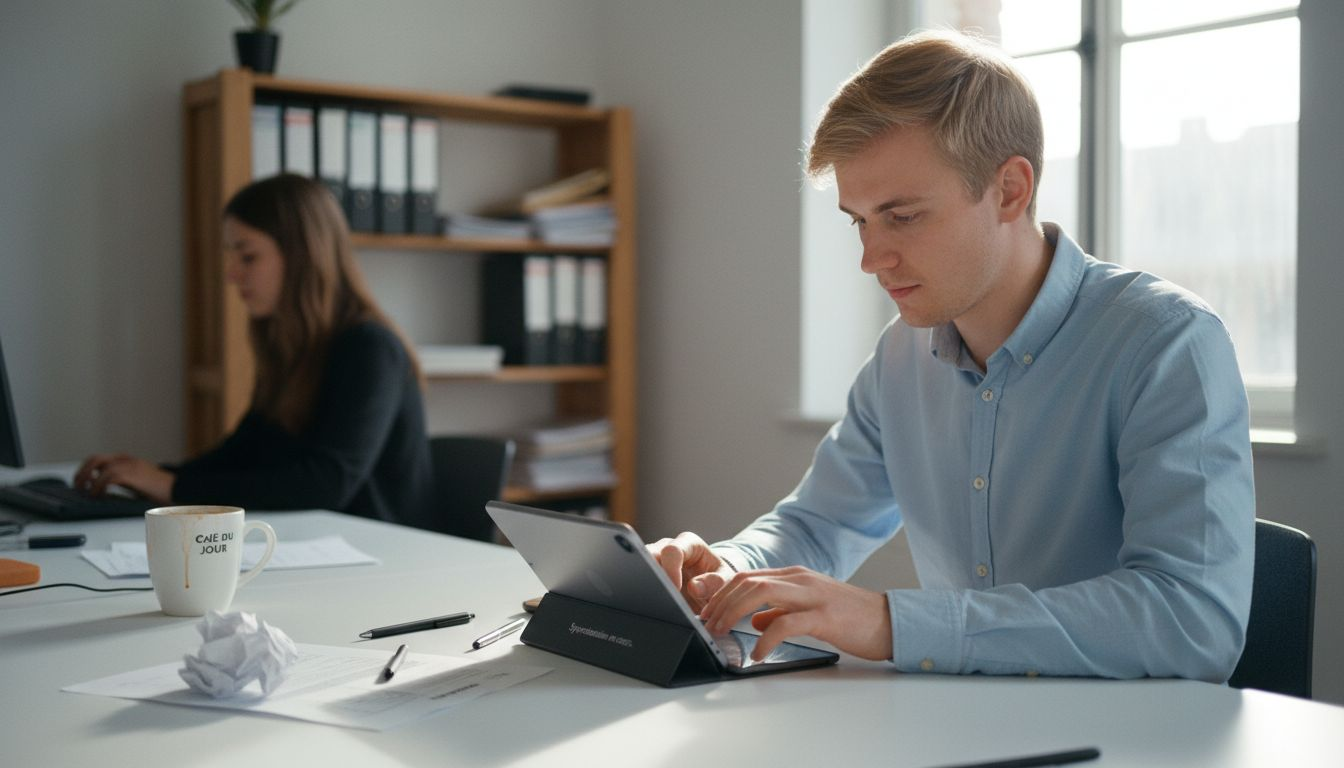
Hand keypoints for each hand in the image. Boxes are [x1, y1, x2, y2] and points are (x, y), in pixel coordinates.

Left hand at [74, 453, 173, 503]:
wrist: (179, 489)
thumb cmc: (160, 490)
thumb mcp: (137, 483)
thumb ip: (122, 482)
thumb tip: (102, 489)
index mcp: (127, 460)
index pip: (99, 459)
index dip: (85, 470)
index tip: (79, 481)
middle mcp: (126, 460)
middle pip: (95, 459)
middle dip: (82, 472)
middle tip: (77, 486)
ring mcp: (130, 465)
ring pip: (99, 466)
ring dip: (88, 479)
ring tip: (85, 491)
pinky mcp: (132, 474)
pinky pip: (108, 477)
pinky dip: (99, 486)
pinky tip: (98, 495)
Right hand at [647, 532, 735, 611]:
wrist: (713, 586)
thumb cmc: (719, 578)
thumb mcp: (726, 579)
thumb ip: (716, 582)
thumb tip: (695, 587)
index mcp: (689, 543)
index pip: (672, 550)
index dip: (670, 569)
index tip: (675, 589)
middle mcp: (668, 548)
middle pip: (649, 555)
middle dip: (651, 575)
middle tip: (659, 595)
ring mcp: (656, 561)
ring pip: (640, 567)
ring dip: (645, 584)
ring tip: (653, 602)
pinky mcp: (648, 575)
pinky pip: (639, 580)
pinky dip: (643, 592)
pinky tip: (648, 605)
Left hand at [699, 565, 892, 661]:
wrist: (889, 621)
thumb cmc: (851, 618)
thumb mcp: (810, 609)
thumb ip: (781, 612)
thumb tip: (754, 621)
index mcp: (795, 577)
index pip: (747, 576)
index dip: (721, 593)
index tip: (707, 612)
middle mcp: (800, 580)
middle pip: (748, 581)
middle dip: (720, 603)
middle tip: (708, 625)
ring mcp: (812, 595)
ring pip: (760, 593)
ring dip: (733, 613)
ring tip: (722, 633)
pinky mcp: (824, 616)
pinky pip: (786, 623)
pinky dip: (765, 638)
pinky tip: (758, 653)